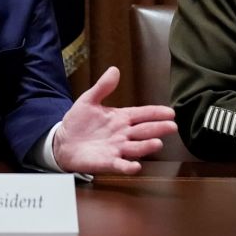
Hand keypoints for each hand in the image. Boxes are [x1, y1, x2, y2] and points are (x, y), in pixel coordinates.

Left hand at [51, 66, 177, 173]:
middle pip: (144, 131)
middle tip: (172, 126)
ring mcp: (117, 148)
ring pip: (136, 148)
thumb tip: (114, 69)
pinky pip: (120, 165)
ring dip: (146, 146)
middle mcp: (123, 134)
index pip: (142, 114)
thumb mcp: (89, 100)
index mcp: (121, 118)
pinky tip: (135, 166)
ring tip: (157, 143)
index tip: (170, 112)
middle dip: (158, 128)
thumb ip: (103, 87)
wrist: (63, 141)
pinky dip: (128, 166)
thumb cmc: (79, 121)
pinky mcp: (108, 162)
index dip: (156, 113)